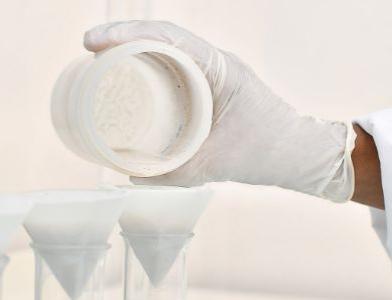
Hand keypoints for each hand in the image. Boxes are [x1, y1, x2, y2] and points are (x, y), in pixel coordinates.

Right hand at [84, 21, 355, 201]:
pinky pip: (177, 63)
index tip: (94, 45)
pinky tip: (131, 76)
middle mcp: (217, 61)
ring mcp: (216, 70)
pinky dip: (150, 62)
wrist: (301, 153)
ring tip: (102, 60)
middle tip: (90, 51)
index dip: (127, 34)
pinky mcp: (213, 83)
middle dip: (123, 36)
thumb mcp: (217, 164)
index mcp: (220, 69)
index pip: (169, 37)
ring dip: (135, 46)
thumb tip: (132, 174)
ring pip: (169, 45)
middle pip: (163, 34)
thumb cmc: (268, 153)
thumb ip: (174, 174)